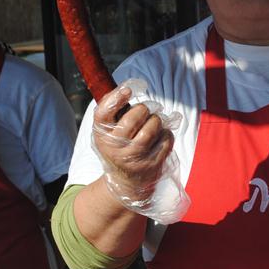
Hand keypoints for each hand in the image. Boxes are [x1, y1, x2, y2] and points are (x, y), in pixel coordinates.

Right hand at [93, 82, 174, 203]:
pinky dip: (166, 133)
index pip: (103, 113)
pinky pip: (166, 138)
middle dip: (143, 109)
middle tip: (143, 113)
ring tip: (152, 124)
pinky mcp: (152, 164)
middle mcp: (115, 147)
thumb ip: (112, 110)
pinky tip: (158, 138)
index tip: (128, 90)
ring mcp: (134, 157)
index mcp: (101, 135)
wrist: (127, 182)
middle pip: (135, 116)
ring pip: (153, 125)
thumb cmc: (118, 146)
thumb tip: (128, 87)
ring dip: (156, 120)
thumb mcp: (107, 131)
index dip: (116, 98)